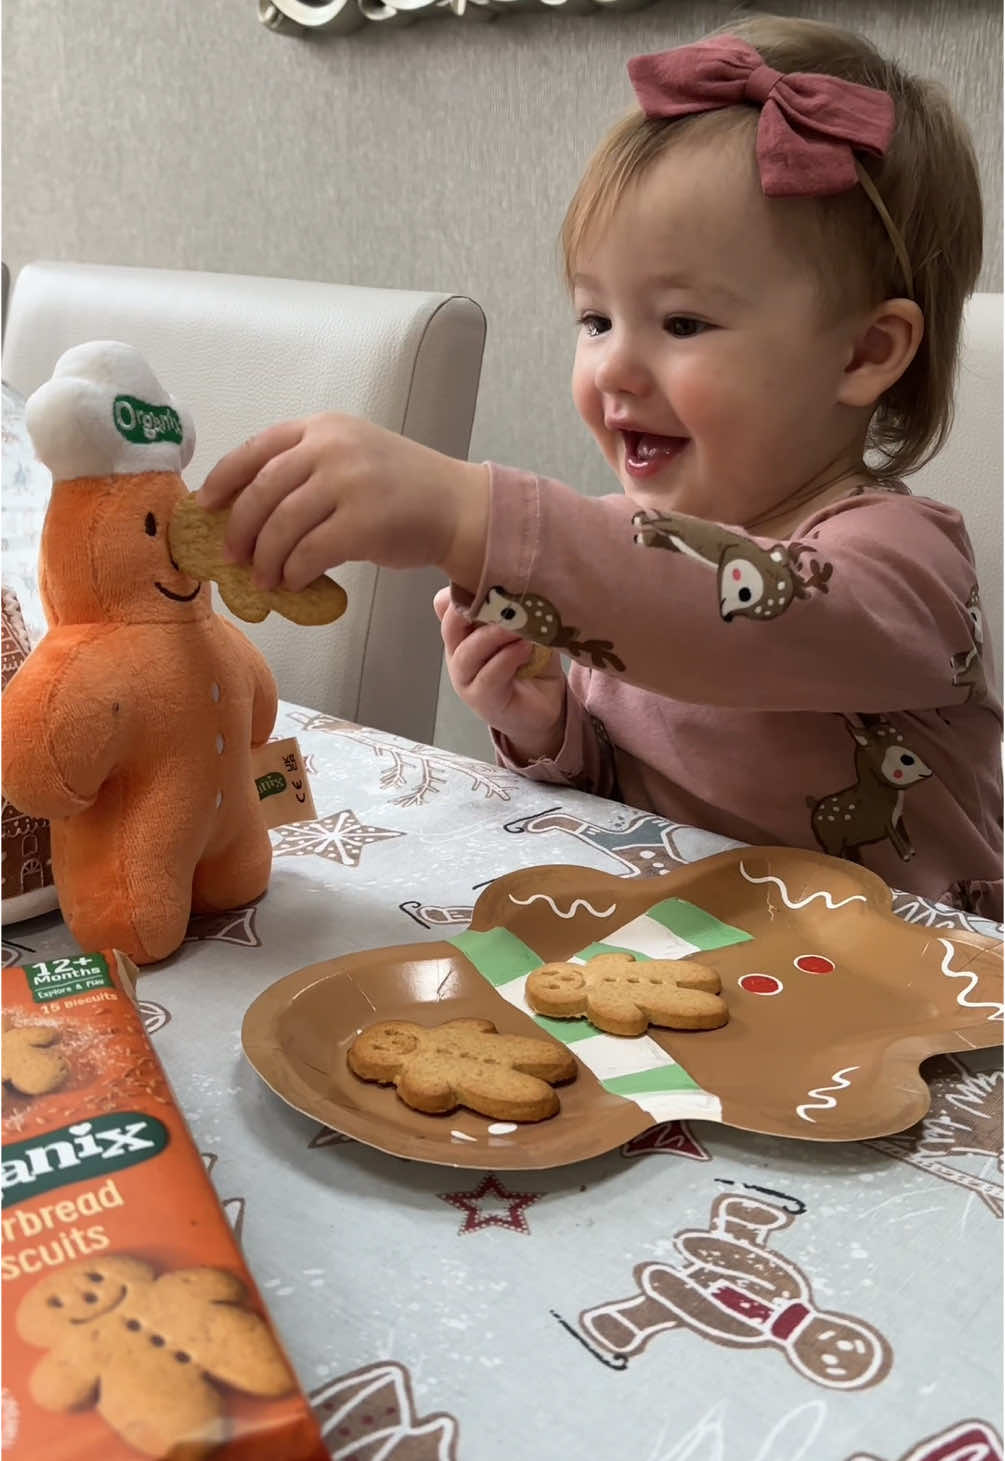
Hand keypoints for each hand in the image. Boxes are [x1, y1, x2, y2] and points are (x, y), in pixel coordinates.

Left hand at [197, 414, 488, 591]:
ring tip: (264, 578)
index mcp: (321, 428)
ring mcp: (348, 483)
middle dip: (240, 529)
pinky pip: (309, 553)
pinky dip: (293, 572)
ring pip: (281, 525)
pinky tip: (293, 583)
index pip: (255, 449)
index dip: (223, 479)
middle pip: (261, 491)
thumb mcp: (352, 455)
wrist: (458, 507)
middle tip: (232, 555)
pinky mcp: (363, 523)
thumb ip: (306, 469)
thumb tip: (248, 512)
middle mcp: (330, 448)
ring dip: (265, 558)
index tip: (205, 505)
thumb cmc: (403, 488)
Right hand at [434, 588, 565, 760]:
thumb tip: (528, 579)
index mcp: (465, 631)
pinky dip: (507, 659)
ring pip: (467, 652)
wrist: (545, 708)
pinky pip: (488, 676)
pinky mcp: (482, 699)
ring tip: (518, 625)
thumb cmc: (532, 664)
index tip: (488, 572)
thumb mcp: (527, 628)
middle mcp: (459, 652)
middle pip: (450, 624)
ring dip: (493, 635)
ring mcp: (466, 678)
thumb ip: (519, 609)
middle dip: (473, 607)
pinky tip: (525, 648)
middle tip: (501, 595)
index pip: (445, 604)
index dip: (461, 588)